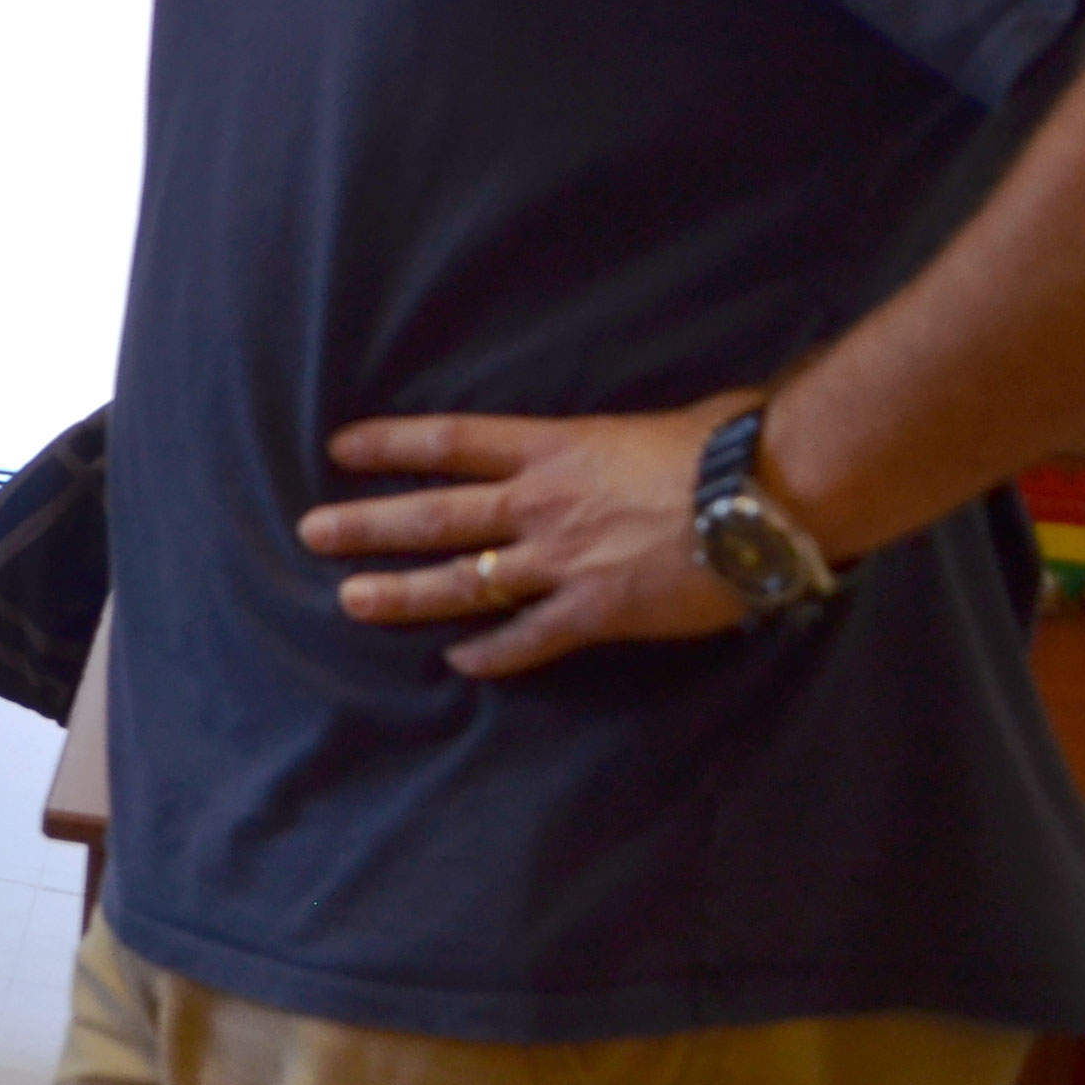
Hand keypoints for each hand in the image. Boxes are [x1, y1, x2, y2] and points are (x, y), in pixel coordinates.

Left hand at [294, 391, 756, 678]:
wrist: (772, 498)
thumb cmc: (732, 446)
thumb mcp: (661, 421)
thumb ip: (624, 440)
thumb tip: (643, 440)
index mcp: (554, 447)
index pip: (450, 442)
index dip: (391, 445)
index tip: (340, 448)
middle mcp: (543, 503)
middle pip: (435, 513)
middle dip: (367, 524)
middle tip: (312, 532)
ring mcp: (564, 560)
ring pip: (463, 579)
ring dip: (403, 591)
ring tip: (350, 599)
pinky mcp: (598, 611)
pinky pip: (530, 637)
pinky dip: (493, 653)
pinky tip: (459, 663)